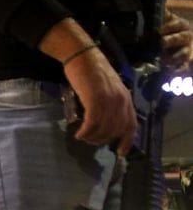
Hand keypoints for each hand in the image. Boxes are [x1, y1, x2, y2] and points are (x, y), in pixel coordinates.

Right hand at [41, 19, 135, 155]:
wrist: (83, 56)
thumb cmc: (92, 70)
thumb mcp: (108, 88)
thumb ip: (110, 103)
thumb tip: (105, 121)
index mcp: (125, 99)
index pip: (131, 125)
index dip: (126, 142)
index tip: (119, 153)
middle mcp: (121, 101)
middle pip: (115, 130)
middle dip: (102, 140)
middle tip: (90, 141)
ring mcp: (108, 101)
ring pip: (103, 129)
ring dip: (92, 137)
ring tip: (83, 136)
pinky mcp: (95, 100)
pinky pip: (92, 124)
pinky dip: (85, 132)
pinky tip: (78, 133)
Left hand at [160, 11, 192, 70]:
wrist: (161, 40)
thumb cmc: (159, 29)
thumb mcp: (159, 20)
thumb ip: (157, 15)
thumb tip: (149, 6)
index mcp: (181, 25)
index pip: (177, 24)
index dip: (169, 27)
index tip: (158, 31)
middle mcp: (186, 36)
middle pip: (183, 38)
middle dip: (172, 40)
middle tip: (161, 43)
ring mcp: (186, 50)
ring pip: (185, 53)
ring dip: (175, 57)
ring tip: (163, 60)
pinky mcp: (183, 62)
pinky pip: (184, 66)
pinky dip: (179, 70)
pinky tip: (171, 72)